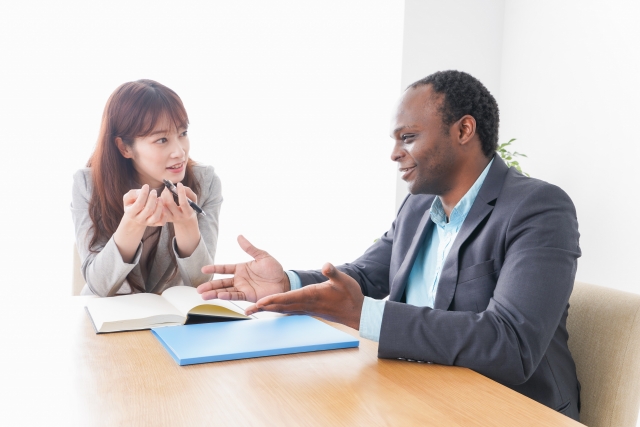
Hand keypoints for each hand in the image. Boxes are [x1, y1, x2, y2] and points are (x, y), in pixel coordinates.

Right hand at [122, 184, 164, 226]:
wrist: (135, 216)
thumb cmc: (132, 204)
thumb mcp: (128, 198)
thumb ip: (133, 194)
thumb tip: (142, 191)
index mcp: (130, 213)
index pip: (138, 204)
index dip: (143, 194)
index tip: (146, 186)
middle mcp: (139, 219)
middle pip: (148, 210)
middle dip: (152, 198)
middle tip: (154, 191)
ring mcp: (147, 223)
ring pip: (155, 217)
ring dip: (159, 206)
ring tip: (160, 198)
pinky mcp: (154, 224)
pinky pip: (161, 222)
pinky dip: (164, 215)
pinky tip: (163, 208)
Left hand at [160, 182, 196, 225]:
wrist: (185, 221)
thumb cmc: (190, 208)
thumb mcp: (193, 201)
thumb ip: (189, 192)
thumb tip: (180, 186)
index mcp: (188, 213)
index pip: (183, 203)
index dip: (181, 192)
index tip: (179, 184)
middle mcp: (179, 216)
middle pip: (170, 203)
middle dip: (168, 192)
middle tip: (168, 186)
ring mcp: (171, 218)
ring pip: (163, 205)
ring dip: (163, 195)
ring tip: (166, 191)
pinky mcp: (164, 218)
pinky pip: (160, 207)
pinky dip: (160, 200)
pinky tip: (163, 197)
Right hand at [197, 235, 289, 301]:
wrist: (284, 281)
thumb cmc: (274, 269)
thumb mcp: (262, 256)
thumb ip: (249, 248)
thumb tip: (239, 236)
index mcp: (241, 268)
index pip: (224, 268)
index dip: (214, 269)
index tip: (203, 269)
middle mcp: (240, 279)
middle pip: (221, 282)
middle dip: (210, 285)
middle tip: (199, 289)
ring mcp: (243, 288)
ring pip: (225, 290)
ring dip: (214, 293)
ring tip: (204, 295)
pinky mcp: (248, 295)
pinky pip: (236, 296)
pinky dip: (227, 296)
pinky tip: (219, 296)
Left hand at [245, 262, 363, 329]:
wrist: (356, 312)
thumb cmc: (351, 295)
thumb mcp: (344, 280)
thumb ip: (333, 272)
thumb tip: (325, 264)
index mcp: (312, 295)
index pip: (289, 297)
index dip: (274, 299)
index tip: (261, 301)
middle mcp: (307, 304)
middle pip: (282, 306)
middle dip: (265, 307)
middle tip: (249, 308)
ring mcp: (307, 309)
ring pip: (284, 309)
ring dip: (268, 309)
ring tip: (254, 310)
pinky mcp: (309, 310)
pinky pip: (290, 310)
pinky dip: (278, 309)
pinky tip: (272, 308)